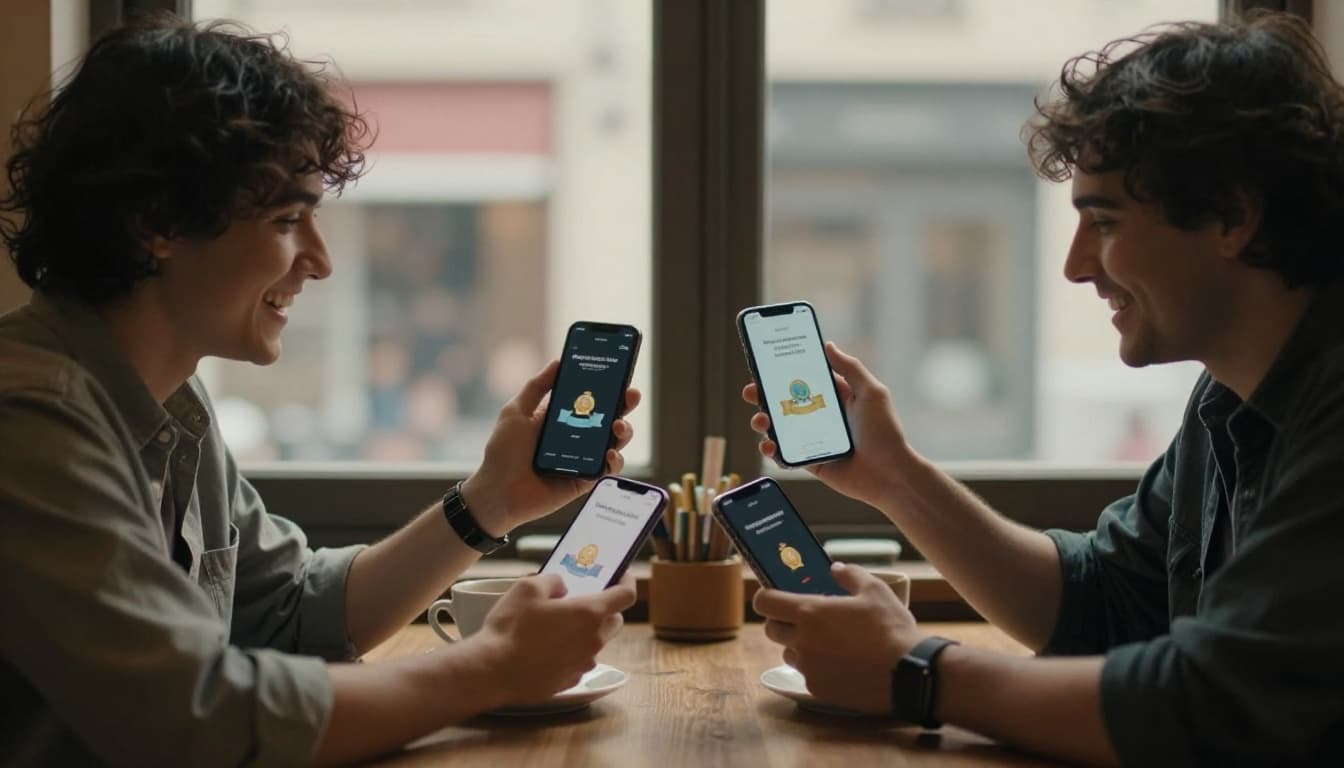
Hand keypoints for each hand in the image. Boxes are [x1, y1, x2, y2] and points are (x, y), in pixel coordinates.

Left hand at [462, 359, 641, 534]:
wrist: (497, 492)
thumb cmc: (502, 452)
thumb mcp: (516, 411)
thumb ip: (537, 386)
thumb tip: (558, 360)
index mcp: (561, 417)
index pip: (590, 398)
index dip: (608, 386)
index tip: (620, 372)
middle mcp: (576, 436)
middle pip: (609, 417)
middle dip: (625, 404)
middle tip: (631, 395)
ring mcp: (583, 458)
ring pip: (615, 442)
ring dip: (624, 431)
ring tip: (618, 426)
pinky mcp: (585, 479)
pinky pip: (608, 469)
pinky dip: (614, 460)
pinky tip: (609, 454)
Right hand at [465, 573, 636, 706]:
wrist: (491, 671)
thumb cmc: (510, 628)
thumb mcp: (528, 587)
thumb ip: (553, 580)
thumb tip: (562, 586)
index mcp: (589, 614)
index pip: (625, 595)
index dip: (626, 581)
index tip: (622, 575)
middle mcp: (593, 641)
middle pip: (614, 621)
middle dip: (606, 608)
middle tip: (584, 599)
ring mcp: (583, 663)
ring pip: (596, 643)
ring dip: (586, 632)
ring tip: (559, 624)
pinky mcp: (569, 680)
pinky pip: (579, 661)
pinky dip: (571, 652)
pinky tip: (548, 647)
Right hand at [743, 341, 913, 509]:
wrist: (890, 474)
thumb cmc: (885, 432)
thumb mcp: (871, 392)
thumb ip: (850, 368)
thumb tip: (828, 345)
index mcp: (835, 398)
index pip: (804, 380)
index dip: (783, 372)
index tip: (765, 365)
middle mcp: (821, 416)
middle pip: (785, 402)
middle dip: (764, 396)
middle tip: (752, 391)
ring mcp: (813, 439)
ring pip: (780, 427)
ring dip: (763, 421)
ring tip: (761, 420)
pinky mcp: (809, 461)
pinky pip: (784, 454)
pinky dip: (771, 449)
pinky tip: (769, 444)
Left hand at [753, 563, 922, 713]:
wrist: (909, 674)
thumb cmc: (891, 628)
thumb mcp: (875, 590)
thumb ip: (850, 574)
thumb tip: (835, 569)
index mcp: (810, 613)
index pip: (764, 602)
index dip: (766, 596)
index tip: (775, 595)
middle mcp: (802, 641)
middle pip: (771, 629)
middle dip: (782, 621)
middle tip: (805, 617)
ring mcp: (809, 668)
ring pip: (789, 653)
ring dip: (799, 645)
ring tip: (827, 641)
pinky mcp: (819, 690)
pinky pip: (807, 674)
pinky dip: (817, 667)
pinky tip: (841, 663)